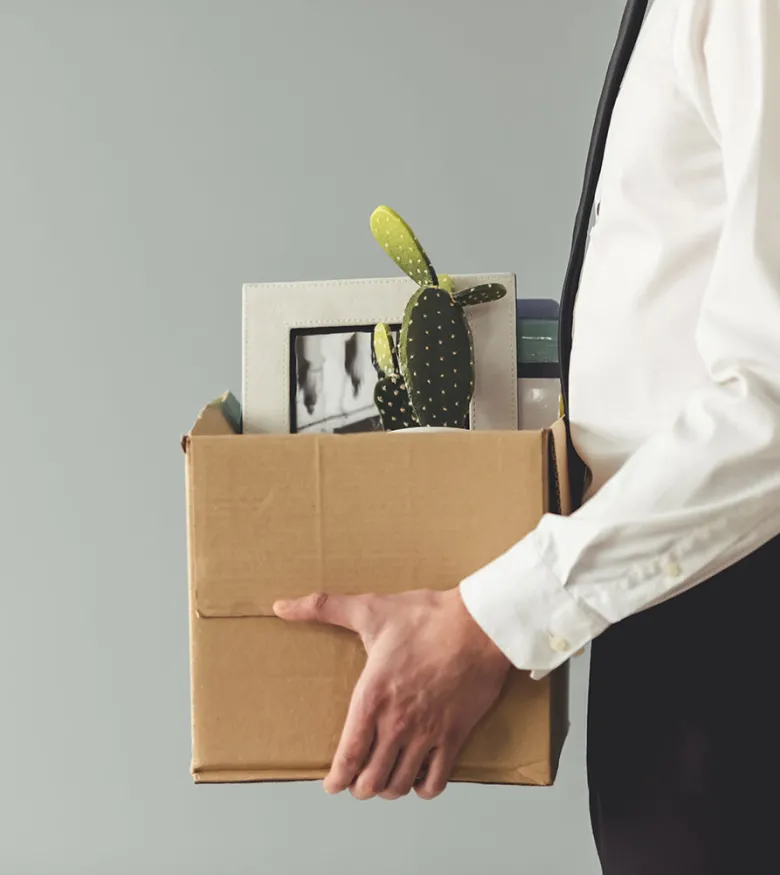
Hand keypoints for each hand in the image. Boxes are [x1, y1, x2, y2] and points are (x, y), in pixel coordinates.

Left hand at [273, 588, 510, 800]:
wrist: (478, 624)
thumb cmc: (426, 617)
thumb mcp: (370, 609)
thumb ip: (322, 608)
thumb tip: (281, 606)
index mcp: (371, 697)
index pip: (347, 756)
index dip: (336, 779)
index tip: (332, 785)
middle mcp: (396, 723)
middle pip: (370, 781)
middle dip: (359, 786)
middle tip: (357, 780)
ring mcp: (426, 733)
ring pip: (399, 785)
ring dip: (388, 788)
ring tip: (384, 778)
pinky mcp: (454, 736)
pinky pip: (436, 782)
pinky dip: (423, 788)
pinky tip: (418, 776)